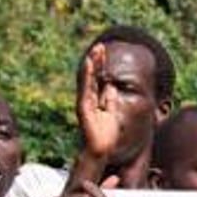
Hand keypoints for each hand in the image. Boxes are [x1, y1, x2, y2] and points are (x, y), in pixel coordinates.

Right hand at [77, 44, 125, 160]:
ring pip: (88, 79)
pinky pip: (86, 88)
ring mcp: (85, 102)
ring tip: (96, 51)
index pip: (98, 78)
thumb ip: (110, 99)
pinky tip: (89, 65)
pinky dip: (87, 76)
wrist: (101, 149)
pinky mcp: (84, 107)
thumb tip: (112, 86)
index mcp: (95, 99)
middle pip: (92, 76)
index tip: (104, 52)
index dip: (101, 66)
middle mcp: (88, 98)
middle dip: (96, 61)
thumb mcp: (112, 112)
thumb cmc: (106, 134)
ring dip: (92, 65)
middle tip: (101, 46)